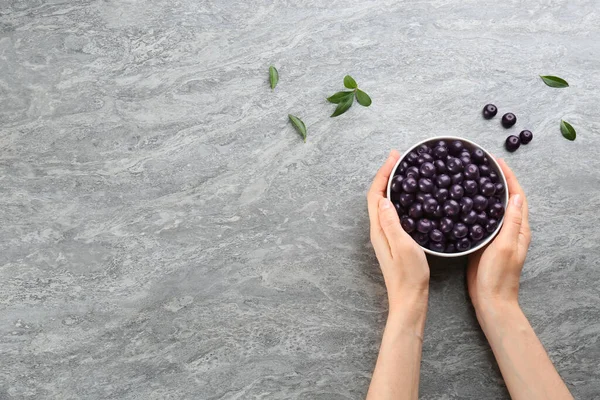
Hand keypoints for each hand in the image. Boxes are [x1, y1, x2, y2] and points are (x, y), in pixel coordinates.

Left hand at [367, 150, 429, 312]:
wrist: (409, 300)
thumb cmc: (409, 276)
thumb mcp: (403, 246)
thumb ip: (392, 223)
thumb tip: (384, 200)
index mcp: (379, 230)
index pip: (376, 195)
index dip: (382, 174)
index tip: (394, 157)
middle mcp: (378, 231)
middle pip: (377, 196)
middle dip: (386, 175)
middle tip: (400, 159)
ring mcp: (385, 236)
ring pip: (384, 204)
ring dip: (391, 185)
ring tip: (404, 172)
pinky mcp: (394, 242)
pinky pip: (392, 213)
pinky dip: (398, 199)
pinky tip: (410, 199)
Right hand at [467, 158, 530, 311]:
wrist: (490, 300)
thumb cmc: (499, 276)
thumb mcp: (506, 246)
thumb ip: (512, 222)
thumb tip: (515, 197)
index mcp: (518, 229)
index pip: (517, 197)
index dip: (509, 178)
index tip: (497, 162)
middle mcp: (509, 230)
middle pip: (505, 199)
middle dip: (496, 181)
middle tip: (481, 166)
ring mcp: (496, 237)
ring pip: (491, 208)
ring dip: (484, 193)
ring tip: (471, 178)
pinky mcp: (483, 243)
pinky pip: (480, 220)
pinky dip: (474, 208)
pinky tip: (462, 203)